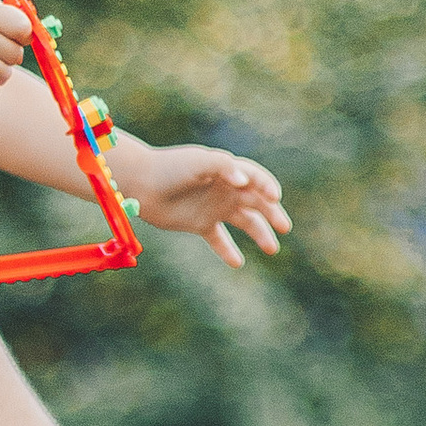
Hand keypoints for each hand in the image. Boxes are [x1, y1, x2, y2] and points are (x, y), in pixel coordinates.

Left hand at [128, 143, 292, 268]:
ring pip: (244, 222)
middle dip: (272, 214)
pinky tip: (237, 263)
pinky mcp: (199, 223)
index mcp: (226, 171)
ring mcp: (213, 207)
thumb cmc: (170, 168)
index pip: (255, 178)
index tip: (275, 198)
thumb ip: (223, 167)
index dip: (267, 186)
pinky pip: (218, 239)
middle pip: (256, 202)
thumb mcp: (198, 162)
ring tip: (272, 248)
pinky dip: (228, 250)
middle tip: (284, 227)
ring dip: (259, 234)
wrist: (141, 183)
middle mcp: (224, 189)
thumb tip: (244, 181)